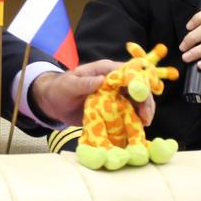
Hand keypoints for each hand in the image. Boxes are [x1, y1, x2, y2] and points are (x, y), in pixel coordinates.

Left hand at [30, 60, 154, 127]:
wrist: (53, 103)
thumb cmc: (60, 89)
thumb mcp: (70, 84)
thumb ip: (84, 82)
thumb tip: (101, 80)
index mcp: (106, 70)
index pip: (130, 73)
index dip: (140, 83)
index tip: (143, 97)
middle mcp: (115, 82)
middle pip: (138, 88)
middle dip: (145, 101)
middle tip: (146, 117)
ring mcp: (116, 96)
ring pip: (137, 102)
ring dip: (143, 112)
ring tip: (144, 125)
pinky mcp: (114, 109)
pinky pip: (128, 114)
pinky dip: (134, 121)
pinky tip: (137, 129)